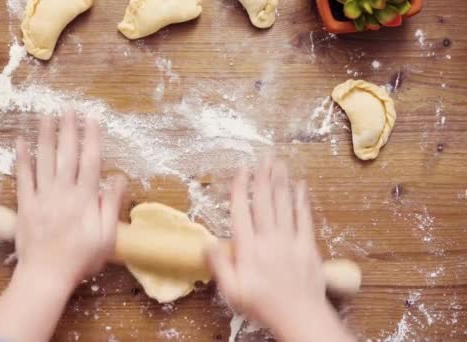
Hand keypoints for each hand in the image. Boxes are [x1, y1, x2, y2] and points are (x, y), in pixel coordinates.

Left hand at [14, 113, 125, 286]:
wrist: (47, 275)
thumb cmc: (81, 258)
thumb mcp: (107, 236)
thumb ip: (111, 205)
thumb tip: (119, 178)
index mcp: (85, 198)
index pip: (90, 161)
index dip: (92, 138)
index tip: (92, 119)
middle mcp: (63, 191)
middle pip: (66, 154)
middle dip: (68, 130)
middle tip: (67, 108)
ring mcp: (42, 196)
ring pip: (43, 160)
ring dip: (45, 136)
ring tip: (45, 116)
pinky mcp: (24, 205)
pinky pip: (22, 177)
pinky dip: (21, 159)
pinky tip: (20, 142)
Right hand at [206, 155, 352, 341]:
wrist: (299, 315)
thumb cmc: (262, 305)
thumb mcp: (232, 291)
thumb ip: (219, 265)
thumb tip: (205, 243)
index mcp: (248, 248)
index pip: (241, 211)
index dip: (240, 188)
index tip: (241, 170)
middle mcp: (269, 238)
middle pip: (264, 201)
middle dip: (263, 176)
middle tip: (264, 155)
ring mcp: (290, 239)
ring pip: (284, 204)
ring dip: (281, 181)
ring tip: (279, 162)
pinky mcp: (307, 245)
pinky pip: (304, 217)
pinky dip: (301, 200)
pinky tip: (300, 186)